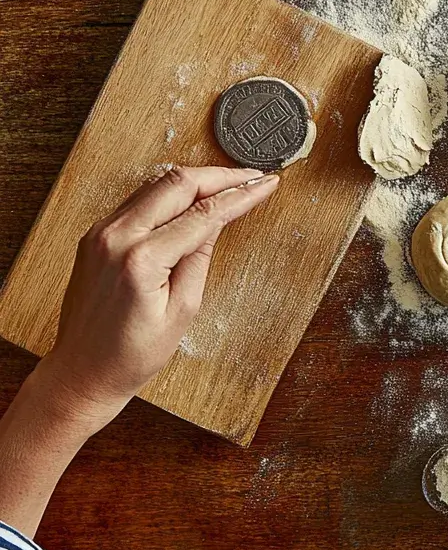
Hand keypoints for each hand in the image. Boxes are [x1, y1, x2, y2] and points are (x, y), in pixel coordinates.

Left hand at [38, 165, 278, 433]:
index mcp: (141, 260)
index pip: (204, 213)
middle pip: (178, 182)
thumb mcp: (183, 309)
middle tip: (253, 177)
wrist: (80, 373)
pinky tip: (194, 197)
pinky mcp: (96, 234)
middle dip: (221, 176)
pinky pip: (139, 198)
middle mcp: (116, 237)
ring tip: (230, 184)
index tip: (266, 184)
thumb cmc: (131, 354)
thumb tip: (218, 217)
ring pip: (157, 183)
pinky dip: (172, 191)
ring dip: (197, 179)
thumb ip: (200, 255)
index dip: (240, 195)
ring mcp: (101, 232)